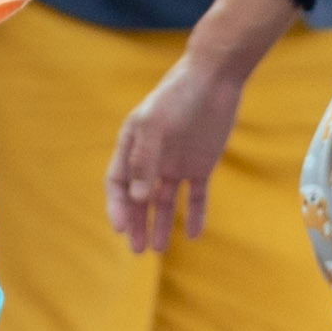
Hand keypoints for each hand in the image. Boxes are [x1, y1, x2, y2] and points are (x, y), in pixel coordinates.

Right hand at [104, 53, 245, 250]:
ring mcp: (176, 163)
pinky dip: (194, 214)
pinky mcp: (201, 165)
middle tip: (137, 250)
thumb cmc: (178, 96)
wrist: (214, 80)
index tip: (120, 229)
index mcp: (132, 145)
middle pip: (139, 198)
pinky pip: (196, 196)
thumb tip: (138, 198)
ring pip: (164, 200)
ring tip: (159, 250)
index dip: (118, 206)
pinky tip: (192, 234)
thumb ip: (145, 161)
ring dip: (160, 224)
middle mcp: (152, 158)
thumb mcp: (155, 125)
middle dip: (137, 223)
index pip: (119, 182)